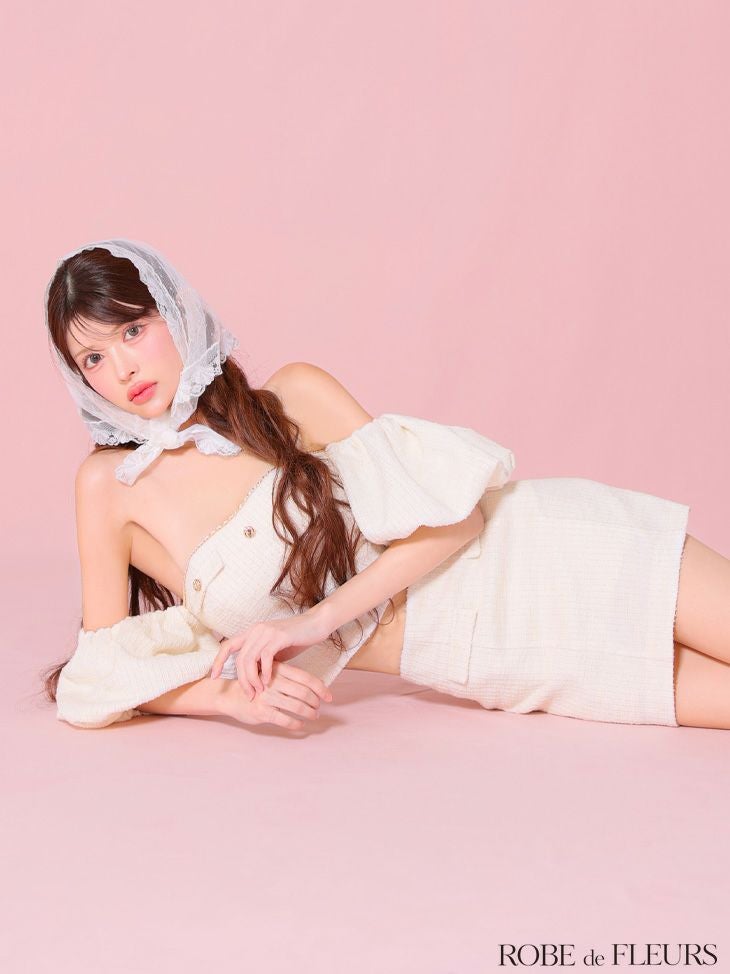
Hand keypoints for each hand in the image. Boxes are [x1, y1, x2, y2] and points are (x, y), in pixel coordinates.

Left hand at [209, 609, 332, 699]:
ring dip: (252, 679)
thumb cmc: (297, 638)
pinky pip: (265, 657)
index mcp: (252, 632)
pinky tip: (268, 682)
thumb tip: (253, 677)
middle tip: (248, 695)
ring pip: (250, 659)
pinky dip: (265, 672)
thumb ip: (262, 660)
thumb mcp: (275, 650)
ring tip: (258, 692)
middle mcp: (256, 630)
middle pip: (239, 659)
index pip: (227, 646)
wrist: (316, 624)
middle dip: (241, 680)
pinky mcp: (278, 636)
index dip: (218, 661)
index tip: (214, 677)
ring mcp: (266, 632)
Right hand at [216, 660, 332, 730]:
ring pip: (297, 707)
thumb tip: (313, 685)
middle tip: (319, 708)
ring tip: (313, 716)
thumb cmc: (255, 684)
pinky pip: (285, 720)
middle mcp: (273, 681)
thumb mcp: (269, 673)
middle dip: (316, 702)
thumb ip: (287, 676)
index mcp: (278, 669)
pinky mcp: (262, 712)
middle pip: (304, 692)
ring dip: (309, 713)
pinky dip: (296, 724)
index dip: (320, 688)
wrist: (229, 695)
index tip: (329, 697)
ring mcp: (267, 697)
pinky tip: (300, 725)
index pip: (306, 678)